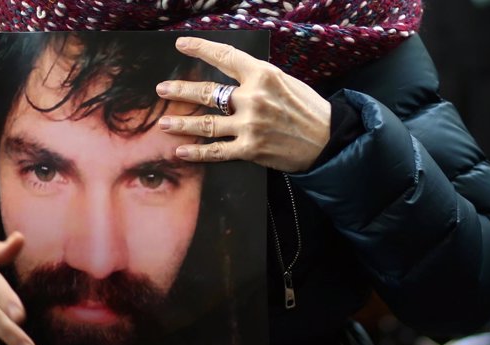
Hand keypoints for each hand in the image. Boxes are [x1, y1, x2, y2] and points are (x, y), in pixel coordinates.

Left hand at [156, 36, 331, 172]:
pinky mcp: (250, 149)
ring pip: (206, 124)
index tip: (181, 45)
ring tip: (163, 123)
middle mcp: (253, 98)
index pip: (224, 57)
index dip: (200, 49)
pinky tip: (180, 152)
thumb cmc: (308, 109)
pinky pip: (216, 151)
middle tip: (161, 90)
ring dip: (181, 123)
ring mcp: (250, 125)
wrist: (328, 140)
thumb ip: (257, 79)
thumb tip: (231, 76)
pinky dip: (196, 153)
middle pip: (206, 92)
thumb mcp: (285, 82)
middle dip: (180, 91)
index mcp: (263, 75)